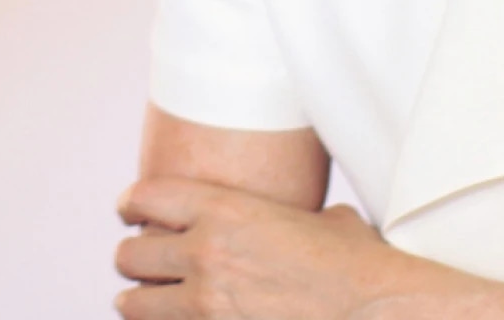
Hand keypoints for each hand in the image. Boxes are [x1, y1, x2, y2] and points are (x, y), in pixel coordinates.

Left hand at [115, 177, 390, 319]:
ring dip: (140, 301)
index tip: (132, 211)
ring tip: (149, 300)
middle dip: (135, 259)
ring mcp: (205, 304)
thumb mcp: (322, 220)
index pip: (145, 195)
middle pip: (128, 254)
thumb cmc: (359, 266)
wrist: (375, 311)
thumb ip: (288, 217)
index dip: (133, 203)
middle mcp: (205, 253)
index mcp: (226, 209)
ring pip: (133, 304)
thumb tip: (300, 221)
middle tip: (146, 261)